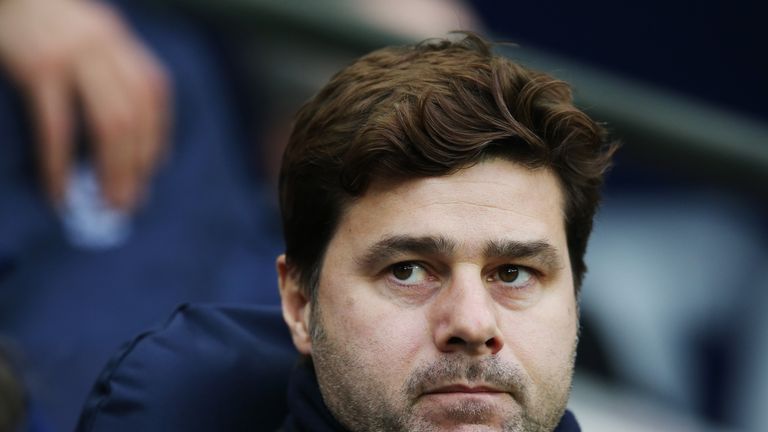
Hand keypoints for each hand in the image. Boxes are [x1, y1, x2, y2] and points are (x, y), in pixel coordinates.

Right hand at [0, 0, 170, 209]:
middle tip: (130, 201)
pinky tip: (60, 191)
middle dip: (137, 165)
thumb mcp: (84, 32)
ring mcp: (73, 56)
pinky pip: (57, 127)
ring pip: (110, 125)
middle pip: (136, 116)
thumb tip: (121, 135)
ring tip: (108, 203)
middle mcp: (104, 46)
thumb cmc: (37, 18)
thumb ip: (106, 68)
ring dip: (113, 171)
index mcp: (118, 39)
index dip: (157, 134)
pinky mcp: (38, 68)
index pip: (154, 94)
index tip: (152, 170)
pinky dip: (60, 165)